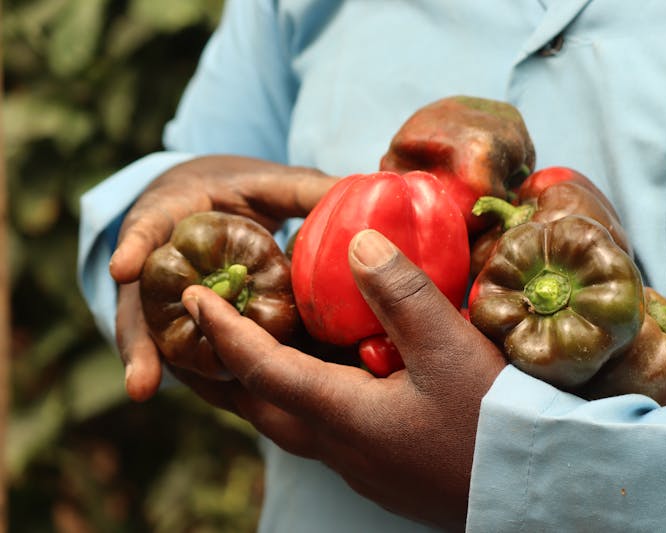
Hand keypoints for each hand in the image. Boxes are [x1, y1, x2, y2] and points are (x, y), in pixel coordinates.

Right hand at [110, 155, 334, 400]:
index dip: (138, 243)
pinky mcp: (177, 309)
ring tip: (143, 389)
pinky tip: (182, 390)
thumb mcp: (269, 183)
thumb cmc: (240, 188)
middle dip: (138, 333)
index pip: (151, 222)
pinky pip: (175, 336)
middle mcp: (159, 249)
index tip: (124, 267)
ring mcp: (161, 284)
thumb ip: (307, 191)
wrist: (205, 195)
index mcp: (174, 208)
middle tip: (139, 375)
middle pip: (142, 291)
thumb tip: (370, 190)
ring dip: (148, 357)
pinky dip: (178, 362)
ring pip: (149, 322)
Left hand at [176, 229, 507, 529]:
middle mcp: (339, 446)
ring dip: (261, 387)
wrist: (537, 489)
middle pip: (259, 406)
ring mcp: (361, 463)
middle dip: (221, 370)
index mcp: (342, 414)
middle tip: (200, 336)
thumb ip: (401, 294)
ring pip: (289, 422)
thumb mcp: (450, 349)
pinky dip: (302, 398)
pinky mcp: (385, 469)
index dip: (224, 329)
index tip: (194, 296)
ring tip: (252, 351)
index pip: (262, 367)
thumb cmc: (493, 421)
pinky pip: (323, 430)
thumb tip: (355, 244)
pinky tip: (328, 378)